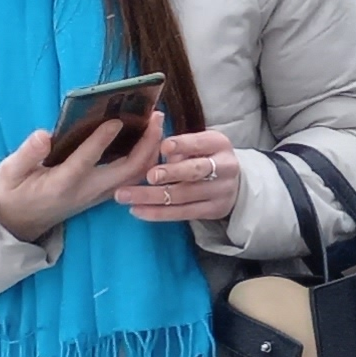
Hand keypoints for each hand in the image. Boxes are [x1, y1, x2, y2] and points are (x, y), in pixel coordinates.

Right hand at [0, 110, 163, 243]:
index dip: (102, 140)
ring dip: (151, 149)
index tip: (116, 119)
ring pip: (136, 175)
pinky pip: (133, 177)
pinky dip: (147, 158)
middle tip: (155, 115)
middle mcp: (87, 191)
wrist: (18, 221)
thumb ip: (26, 154)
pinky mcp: (104, 194)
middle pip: (127, 170)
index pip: (86, 161)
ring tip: (157, 121)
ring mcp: (99, 194)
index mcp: (61, 184)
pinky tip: (151, 138)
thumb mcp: (9, 173)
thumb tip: (44, 135)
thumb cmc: (13, 192)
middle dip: (147, 143)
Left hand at [119, 123, 244, 227]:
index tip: (163, 147)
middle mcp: (226, 167)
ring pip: (184, 195)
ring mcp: (221, 191)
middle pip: (196, 171)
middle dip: (172, 173)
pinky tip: (137, 210)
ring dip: (152, 196)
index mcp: (219, 144)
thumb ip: (178, 146)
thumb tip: (153, 148)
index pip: (201, 143)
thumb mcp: (197, 144)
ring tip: (124, 195)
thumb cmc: (204, 157)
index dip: (183, 145)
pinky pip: (182, 213)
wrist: (230, 183)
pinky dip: (158, 213)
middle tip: (149, 176)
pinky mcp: (214, 211)